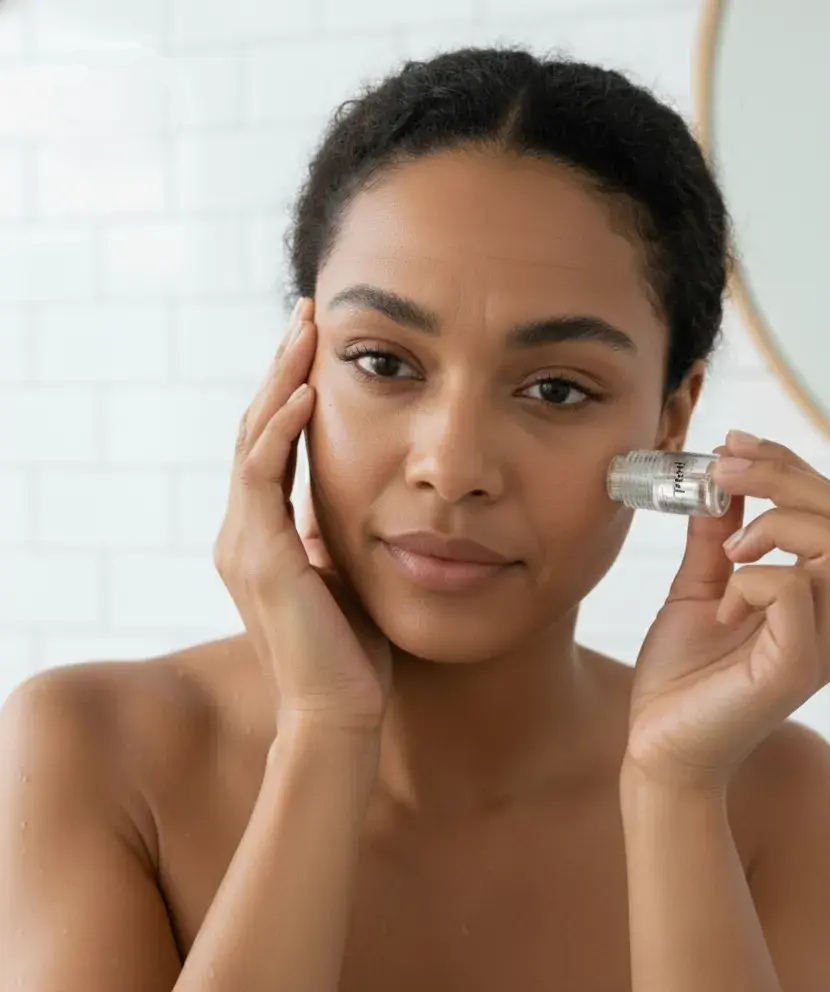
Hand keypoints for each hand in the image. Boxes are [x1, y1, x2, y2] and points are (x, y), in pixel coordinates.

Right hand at [214, 298, 391, 734]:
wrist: (340, 713)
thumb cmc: (352, 650)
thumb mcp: (345, 572)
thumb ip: (335, 532)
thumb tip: (354, 496)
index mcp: (262, 534)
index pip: (272, 443)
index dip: (291, 389)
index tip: (319, 344)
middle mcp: (243, 531)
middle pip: (257, 427)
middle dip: (283, 367)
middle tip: (308, 313)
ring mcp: (244, 542)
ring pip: (254, 439)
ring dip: (279, 381)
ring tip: (306, 330)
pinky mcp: (259, 555)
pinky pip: (262, 476)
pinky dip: (280, 431)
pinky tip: (305, 393)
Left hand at [624, 430, 829, 790]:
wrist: (660, 749)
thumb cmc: (682, 678)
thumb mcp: (698, 588)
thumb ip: (717, 538)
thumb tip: (722, 480)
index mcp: (820, 600)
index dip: (787, 465)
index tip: (732, 444)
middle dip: (782, 475)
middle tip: (722, 470)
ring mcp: (825, 644)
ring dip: (774, 522)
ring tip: (728, 549)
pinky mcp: (798, 666)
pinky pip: (795, 590)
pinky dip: (752, 578)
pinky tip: (722, 604)